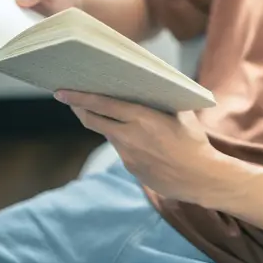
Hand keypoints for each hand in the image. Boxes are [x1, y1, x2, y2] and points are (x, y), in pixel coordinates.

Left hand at [55, 90, 226, 203]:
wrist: (202, 178)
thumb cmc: (194, 142)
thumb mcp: (181, 113)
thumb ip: (161, 99)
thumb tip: (151, 84)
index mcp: (140, 117)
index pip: (100, 104)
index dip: (77, 97)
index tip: (60, 92)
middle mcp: (128, 136)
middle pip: (92, 120)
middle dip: (79, 109)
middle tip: (71, 100)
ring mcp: (127, 155)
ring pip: (108, 134)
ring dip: (104, 124)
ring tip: (108, 115)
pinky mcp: (131, 169)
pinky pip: (122, 150)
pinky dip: (123, 140)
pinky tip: (135, 139)